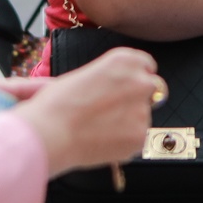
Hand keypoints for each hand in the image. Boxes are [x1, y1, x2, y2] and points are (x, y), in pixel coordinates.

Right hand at [13, 47, 165, 176]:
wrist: (49, 132)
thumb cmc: (57, 104)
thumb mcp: (83, 75)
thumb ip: (108, 78)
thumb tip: (114, 88)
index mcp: (126, 60)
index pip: (147, 66)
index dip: (136, 79)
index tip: (127, 88)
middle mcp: (140, 81)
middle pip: (154, 89)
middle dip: (141, 98)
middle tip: (117, 110)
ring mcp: (143, 109)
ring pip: (144, 116)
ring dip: (129, 123)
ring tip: (99, 128)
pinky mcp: (140, 136)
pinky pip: (137, 139)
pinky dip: (124, 143)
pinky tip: (101, 141)